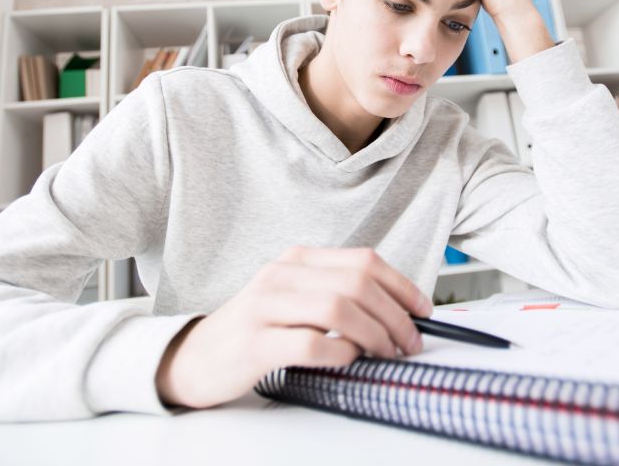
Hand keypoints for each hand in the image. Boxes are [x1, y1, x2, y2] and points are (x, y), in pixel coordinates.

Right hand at [155, 246, 432, 408]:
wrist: (196, 357)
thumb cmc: (254, 331)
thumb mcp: (294, 298)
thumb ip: (336, 294)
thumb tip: (397, 311)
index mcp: (297, 260)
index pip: (364, 261)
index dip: (402, 286)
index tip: (422, 310)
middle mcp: (282, 275)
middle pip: (358, 283)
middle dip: (395, 315)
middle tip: (409, 341)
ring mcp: (266, 307)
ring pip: (339, 307)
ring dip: (375, 334)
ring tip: (386, 353)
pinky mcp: (256, 343)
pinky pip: (311, 342)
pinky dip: (340, 352)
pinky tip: (348, 359)